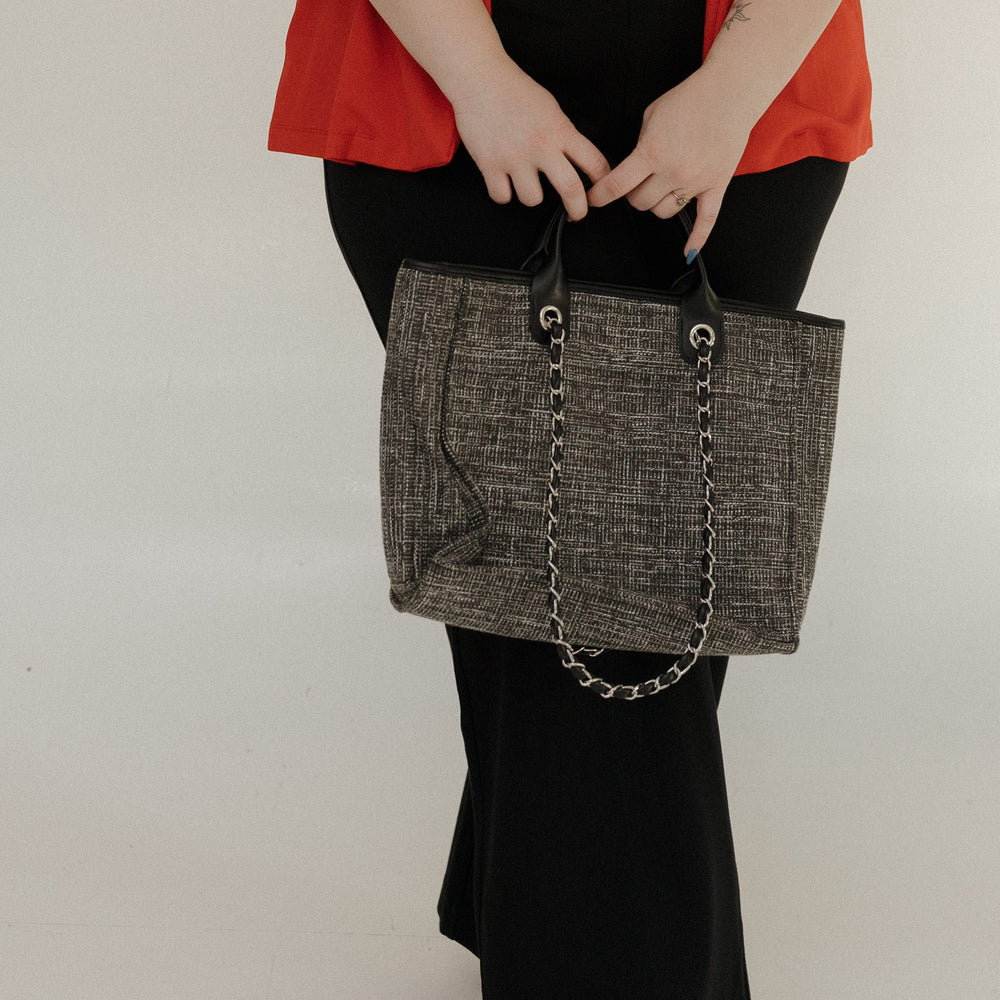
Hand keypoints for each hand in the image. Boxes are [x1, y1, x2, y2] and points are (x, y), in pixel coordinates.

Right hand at [451, 59, 610, 221]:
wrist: (479, 78)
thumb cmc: (515, 90)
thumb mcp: (550, 107)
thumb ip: (563, 134)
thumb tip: (575, 159)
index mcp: (560, 130)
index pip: (594, 162)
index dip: (603, 181)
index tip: (599, 190)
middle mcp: (540, 146)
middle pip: (570, 190)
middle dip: (578, 209)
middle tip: (576, 214)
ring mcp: (515, 157)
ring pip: (532, 199)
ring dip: (531, 195)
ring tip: (525, 182)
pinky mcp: (490, 164)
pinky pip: (502, 197)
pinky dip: (503, 193)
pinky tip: (504, 181)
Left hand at [586, 69, 752, 255]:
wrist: (730, 91)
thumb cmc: (691, 98)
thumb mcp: (652, 115)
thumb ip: (640, 146)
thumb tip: (632, 167)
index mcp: (652, 153)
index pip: (616, 186)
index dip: (600, 195)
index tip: (593, 199)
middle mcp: (673, 171)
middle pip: (640, 203)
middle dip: (632, 195)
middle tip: (635, 184)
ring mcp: (696, 181)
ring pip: (664, 212)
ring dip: (656, 204)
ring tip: (659, 190)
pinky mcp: (717, 186)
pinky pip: (706, 221)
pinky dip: (697, 239)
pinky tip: (688, 253)